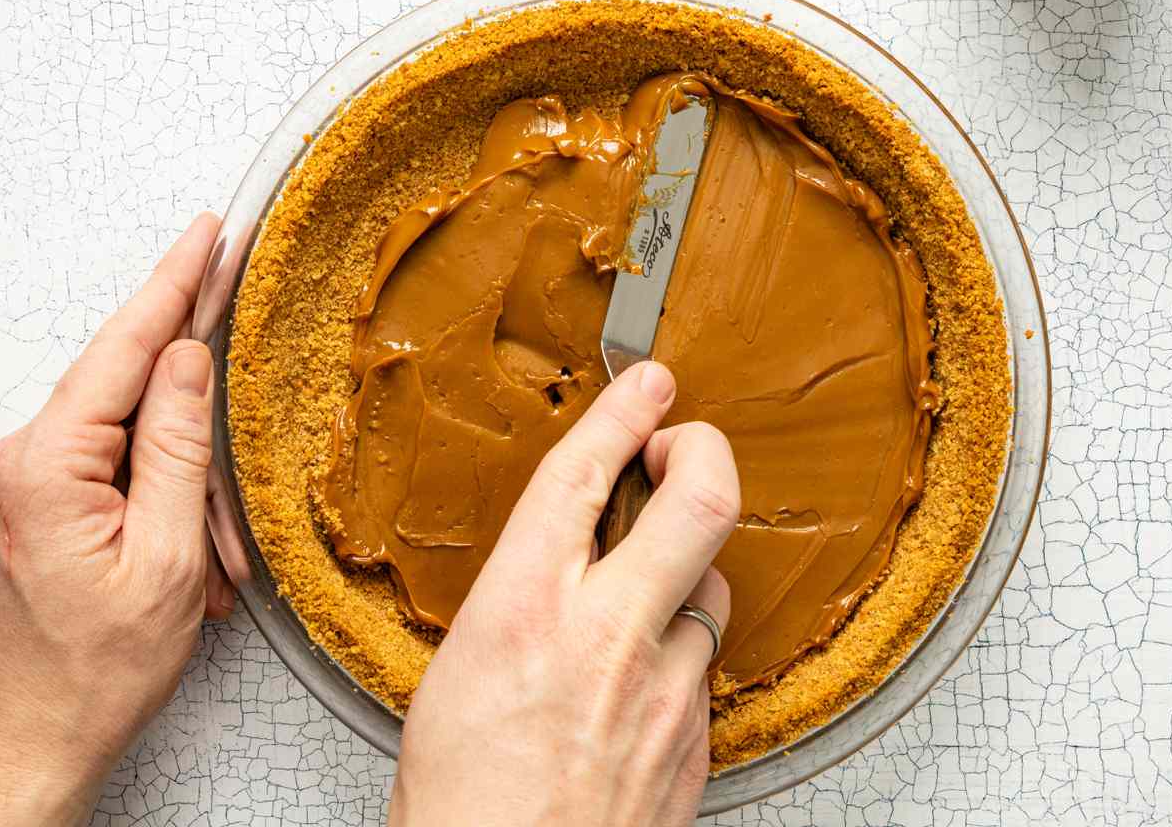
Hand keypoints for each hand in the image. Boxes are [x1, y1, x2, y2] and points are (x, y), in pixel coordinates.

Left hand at [0, 214, 234, 826]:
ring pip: (125, 437)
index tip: (209, 231)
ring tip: (213, 562)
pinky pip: (108, 470)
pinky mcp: (31, 503)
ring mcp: (20, 482)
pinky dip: (159, 500)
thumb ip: (176, 446)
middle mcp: (19, 461)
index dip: (175, 282)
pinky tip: (188, 552)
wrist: (35, 741)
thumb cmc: (96, 671)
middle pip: (125, 387)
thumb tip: (186, 359)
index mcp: (46, 466)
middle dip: (196, 401)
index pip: (123, 349)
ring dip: (184, 485)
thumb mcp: (166, 558)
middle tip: (236, 302)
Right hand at [390, 362, 740, 826]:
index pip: (584, 476)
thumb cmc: (460, 803)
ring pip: (714, 587)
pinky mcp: (696, 741)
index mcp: (523, 611)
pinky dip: (680, 652)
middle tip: (682, 447)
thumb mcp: (457, 671)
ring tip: (647, 587)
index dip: (623, 413)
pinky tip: (640, 677)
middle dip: (702, 451)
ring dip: (686, 569)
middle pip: (700, 502)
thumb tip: (563, 554)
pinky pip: (707, 667)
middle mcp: (606, 638)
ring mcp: (664, 692)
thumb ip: (521, 599)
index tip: (646, 385)